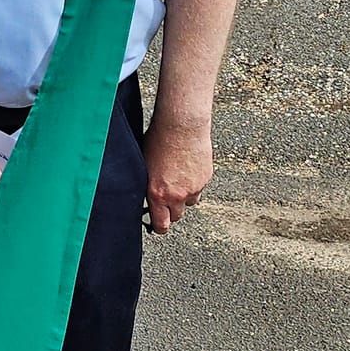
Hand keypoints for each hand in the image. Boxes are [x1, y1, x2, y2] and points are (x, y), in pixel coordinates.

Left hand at [143, 116, 213, 234]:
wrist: (181, 125)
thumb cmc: (159, 139)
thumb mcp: (144, 165)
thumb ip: (148, 185)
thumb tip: (147, 195)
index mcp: (158, 193)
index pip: (161, 225)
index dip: (160, 226)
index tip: (159, 223)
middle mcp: (177, 194)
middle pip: (177, 216)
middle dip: (172, 210)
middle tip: (167, 198)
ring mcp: (194, 187)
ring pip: (190, 202)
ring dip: (185, 196)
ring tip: (178, 179)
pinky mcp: (205, 177)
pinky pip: (200, 186)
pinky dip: (194, 181)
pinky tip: (187, 167)